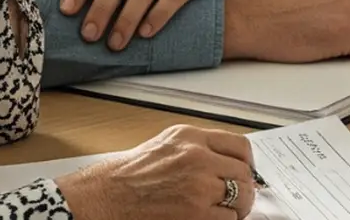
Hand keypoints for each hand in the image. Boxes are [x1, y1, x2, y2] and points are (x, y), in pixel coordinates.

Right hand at [54, 125, 255, 219]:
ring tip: (221, 212)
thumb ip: (197, 149)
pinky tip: (209, 219)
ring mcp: (198, 187)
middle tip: (236, 200)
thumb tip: (226, 163)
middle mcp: (198, 158)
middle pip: (244, 175)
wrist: (101, 198)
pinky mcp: (195, 215)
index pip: (240, 147)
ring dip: (234, 209)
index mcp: (190, 137)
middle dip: (243, 190)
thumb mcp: (164, 145)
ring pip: (241, 199)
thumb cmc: (125, 176)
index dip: (247, 164)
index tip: (246, 174)